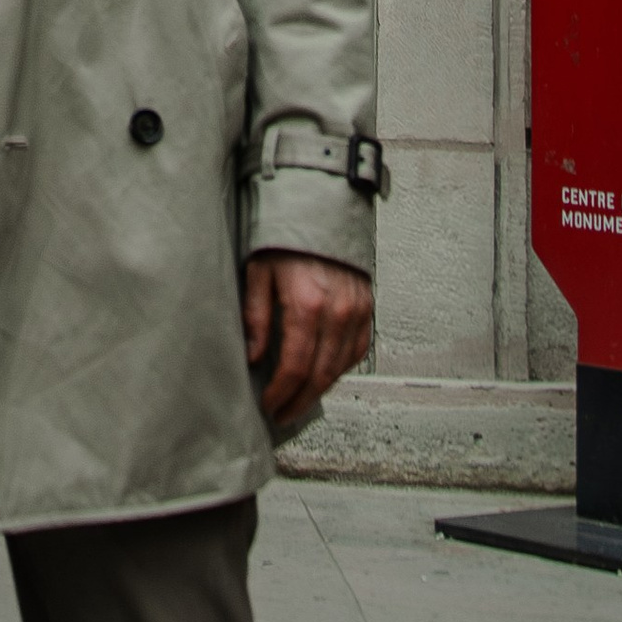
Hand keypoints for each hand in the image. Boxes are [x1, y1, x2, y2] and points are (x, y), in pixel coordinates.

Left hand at [244, 250, 371, 434]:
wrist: (320, 208)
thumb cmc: (284, 236)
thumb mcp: (259, 271)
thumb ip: (256, 317)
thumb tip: (254, 358)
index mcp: (307, 304)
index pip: (296, 366)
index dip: (281, 393)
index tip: (269, 404)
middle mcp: (338, 311)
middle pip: (320, 374)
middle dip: (299, 400)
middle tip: (283, 414)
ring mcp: (357, 310)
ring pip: (341, 367)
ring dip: (320, 390)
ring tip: (300, 401)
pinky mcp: (367, 306)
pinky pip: (359, 349)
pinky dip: (341, 368)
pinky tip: (325, 375)